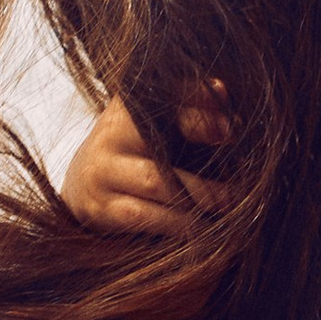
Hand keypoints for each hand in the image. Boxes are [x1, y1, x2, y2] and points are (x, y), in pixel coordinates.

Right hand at [63, 84, 230, 237]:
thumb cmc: (137, 151)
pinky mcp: (101, 207)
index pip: (164, 97)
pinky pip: (145, 216)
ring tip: (228, 205)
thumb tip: (222, 91)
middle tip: (236, 179)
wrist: (84, 185)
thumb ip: (192, 110)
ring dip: (198, 196)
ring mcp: (103, 171)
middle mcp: (112, 134)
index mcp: (130, 106)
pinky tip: (202, 228)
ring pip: (157, 183)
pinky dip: (178, 224)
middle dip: (200, 153)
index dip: (198, 109)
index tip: (230, 128)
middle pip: (158, 141)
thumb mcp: (159, 125)